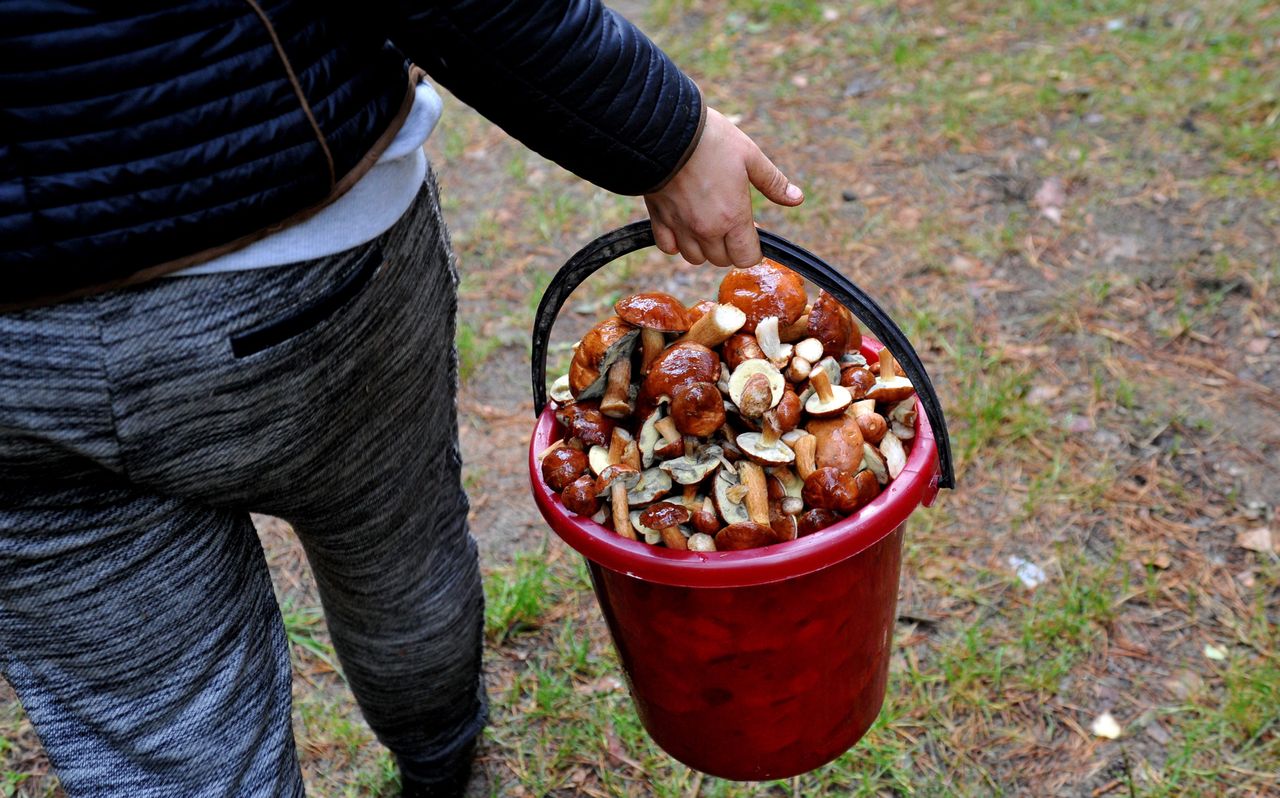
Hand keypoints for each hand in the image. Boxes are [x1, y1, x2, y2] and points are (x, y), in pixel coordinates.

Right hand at [644, 107, 802, 267]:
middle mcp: (706, 229)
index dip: (751, 250)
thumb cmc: (711, 140)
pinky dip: (676, 243)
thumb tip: (796, 198)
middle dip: (729, 248)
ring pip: (694, 258)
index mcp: (733, 217)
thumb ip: (773, 182)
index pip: (746, 258)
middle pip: (721, 260)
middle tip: (729, 225)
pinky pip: (669, 247)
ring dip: (703, 248)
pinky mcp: (659, 219)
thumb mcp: (750, 156)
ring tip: (707, 226)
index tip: (751, 234)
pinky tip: (683, 226)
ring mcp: (681, 227)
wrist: (664, 131)